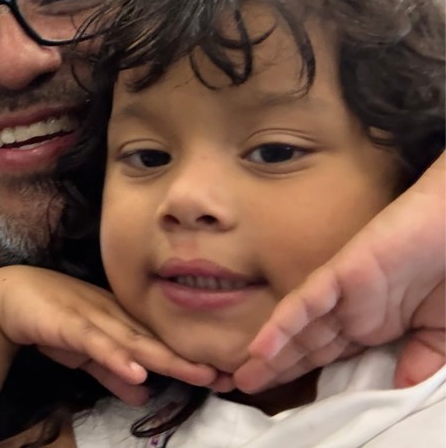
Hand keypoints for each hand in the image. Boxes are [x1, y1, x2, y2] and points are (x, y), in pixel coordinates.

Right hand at [0, 266, 222, 403]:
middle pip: (158, 343)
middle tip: (229, 375)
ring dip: (167, 359)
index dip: (191, 359)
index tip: (227, 375)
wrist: (7, 297)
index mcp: (120, 323)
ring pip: (135, 342)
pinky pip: (97, 344)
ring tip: (199, 374)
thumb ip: (112, 372)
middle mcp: (114, 318)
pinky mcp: (70, 325)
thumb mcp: (86, 353)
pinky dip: (117, 357)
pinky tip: (138, 372)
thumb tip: (144, 394)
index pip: (161, 344)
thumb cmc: (49, 319)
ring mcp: (93, 319)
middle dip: (192, 360)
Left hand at [237, 153, 445, 392]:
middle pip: (303, 345)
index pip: (326, 355)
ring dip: (269, 352)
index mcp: (371, 324)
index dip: (300, 373)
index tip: (273, 393)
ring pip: (297, 327)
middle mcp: (349, 310)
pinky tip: (259, 347)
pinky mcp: (339, 274)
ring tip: (241, 376)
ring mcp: (342, 293)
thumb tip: (403, 386)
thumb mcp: (441, 329)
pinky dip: (283, 325)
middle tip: (240, 385)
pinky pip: (306, 302)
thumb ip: (422, 356)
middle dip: (273, 367)